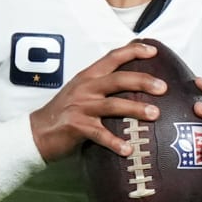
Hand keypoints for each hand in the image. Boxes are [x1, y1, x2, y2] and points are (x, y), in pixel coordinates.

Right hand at [29, 41, 165, 162]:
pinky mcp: (77, 127)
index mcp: (88, 76)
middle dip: (143, 81)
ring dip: (136, 109)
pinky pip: (100, 135)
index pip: (113, 57)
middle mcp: (86, 88)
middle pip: (118, 79)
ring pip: (114, 105)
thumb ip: (102, 84)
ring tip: (155, 114)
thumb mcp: (82, 91)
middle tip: (163, 87)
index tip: (153, 51)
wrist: (37, 132)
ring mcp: (81, 107)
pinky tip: (129, 149)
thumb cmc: (65, 112)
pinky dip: (115, 142)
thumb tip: (133, 83)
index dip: (133, 51)